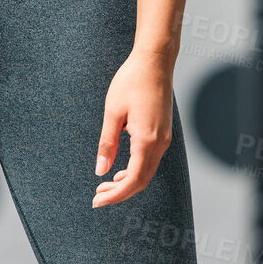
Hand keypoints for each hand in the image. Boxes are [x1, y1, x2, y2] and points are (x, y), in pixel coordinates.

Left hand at [93, 49, 174, 207]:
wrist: (155, 62)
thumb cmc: (132, 81)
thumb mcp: (112, 112)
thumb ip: (107, 143)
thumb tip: (101, 170)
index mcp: (146, 140)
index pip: (133, 180)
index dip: (116, 195)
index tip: (98, 201)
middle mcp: (160, 143)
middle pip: (142, 181)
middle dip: (120, 192)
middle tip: (98, 195)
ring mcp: (164, 138)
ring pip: (147, 172)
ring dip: (128, 182)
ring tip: (106, 184)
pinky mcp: (163, 133)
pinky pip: (151, 160)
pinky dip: (136, 170)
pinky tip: (121, 169)